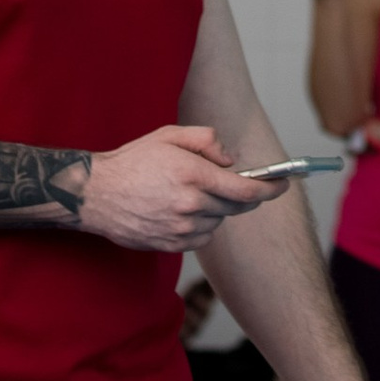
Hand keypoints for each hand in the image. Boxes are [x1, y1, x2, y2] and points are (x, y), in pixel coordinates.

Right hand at [80, 124, 277, 253]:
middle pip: (235, 206)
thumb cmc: (133, 161)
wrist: (96, 195)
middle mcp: (191, 205)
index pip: (246, 189)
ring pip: (218, 222)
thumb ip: (207, 141)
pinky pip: (201, 237)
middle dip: (238, 194)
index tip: (283, 185)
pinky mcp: (172, 245)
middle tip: (230, 183)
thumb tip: (231, 160)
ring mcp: (182, 229)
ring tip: (187, 194)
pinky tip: (179, 211)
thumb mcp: (169, 136)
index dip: (270, 188)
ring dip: (214, 209)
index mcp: (194, 175)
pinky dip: (200, 225)